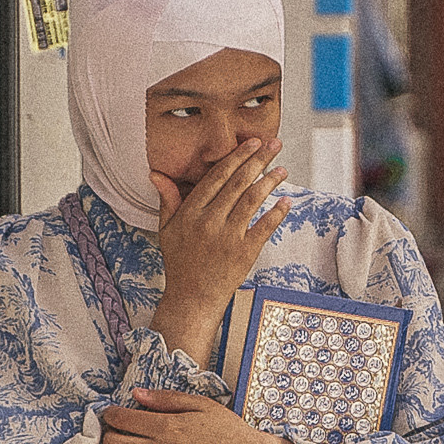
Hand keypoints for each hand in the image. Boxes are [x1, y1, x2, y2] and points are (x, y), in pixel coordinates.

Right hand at [151, 133, 291, 364]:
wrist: (191, 299)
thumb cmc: (180, 264)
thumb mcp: (166, 231)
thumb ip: (167, 201)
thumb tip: (156, 175)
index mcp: (190, 213)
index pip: (216, 177)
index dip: (236, 157)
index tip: (252, 143)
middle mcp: (209, 222)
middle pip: (237, 183)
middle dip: (258, 160)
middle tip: (274, 145)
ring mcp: (227, 237)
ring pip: (252, 200)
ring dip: (270, 181)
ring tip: (283, 169)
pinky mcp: (243, 253)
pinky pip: (264, 228)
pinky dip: (277, 213)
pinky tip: (287, 201)